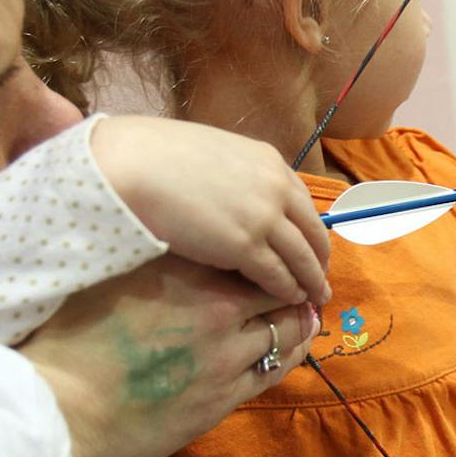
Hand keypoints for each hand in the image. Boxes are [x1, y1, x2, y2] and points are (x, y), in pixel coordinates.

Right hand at [14, 256, 318, 456]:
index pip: (245, 250)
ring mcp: (224, 355)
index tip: (265, 249)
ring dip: (299, 318)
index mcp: (179, 271)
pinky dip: (290, 352)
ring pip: (285, 329)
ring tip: (305, 311)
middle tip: (299, 280)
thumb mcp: (104, 281)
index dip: (262, 249)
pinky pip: (274, 368)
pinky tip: (295, 344)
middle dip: (291, 283)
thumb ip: (147, 261)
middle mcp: (212, 306)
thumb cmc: (65, 343)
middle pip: (275, 285)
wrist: (58, 410)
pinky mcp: (225, 397)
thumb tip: (173, 242)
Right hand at [90, 116, 330, 304]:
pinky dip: (287, 289)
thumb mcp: (215, 157)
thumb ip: (237, 178)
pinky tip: (289, 299)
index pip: (303, 202)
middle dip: (319, 258)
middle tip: (320, 279)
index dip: (310, 229)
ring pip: (301, 257)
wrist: (135, 165)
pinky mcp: (246, 246)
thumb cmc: (158, 158)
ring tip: (313, 297)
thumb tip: (238, 195)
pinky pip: (277, 274)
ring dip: (310, 280)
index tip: (313, 247)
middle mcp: (276, 187)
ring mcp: (264, 217)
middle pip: (312, 231)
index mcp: (268, 162)